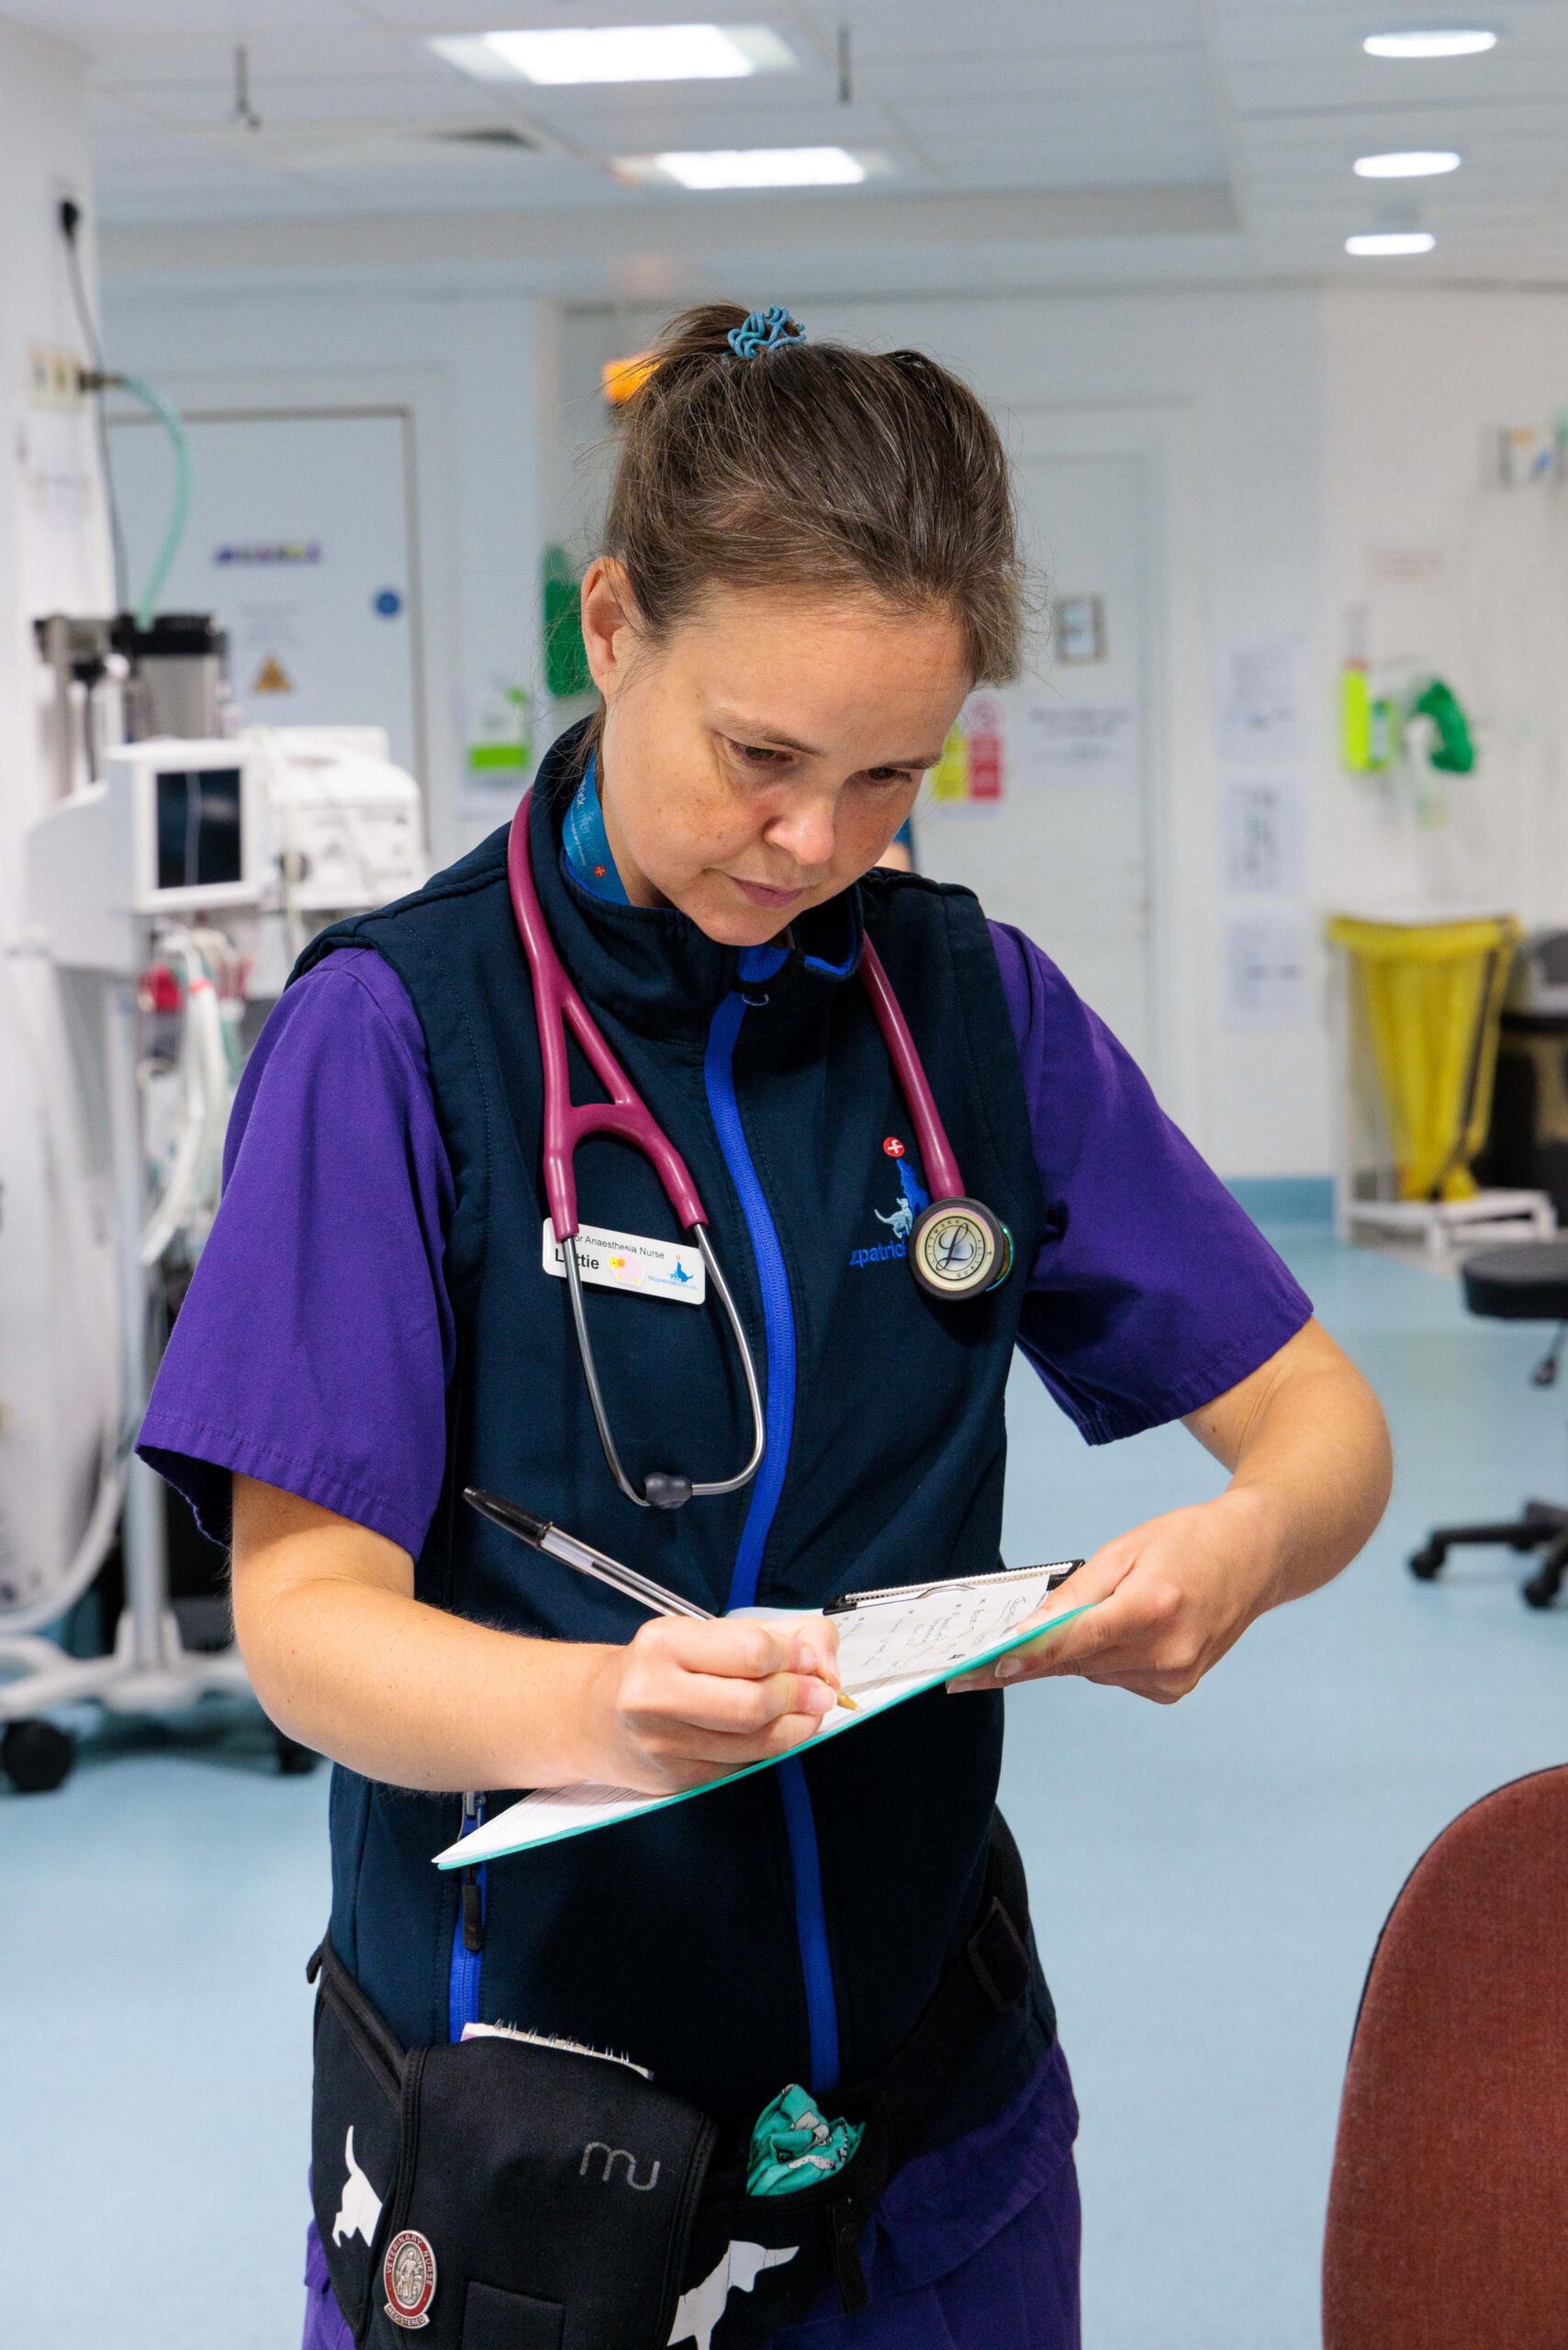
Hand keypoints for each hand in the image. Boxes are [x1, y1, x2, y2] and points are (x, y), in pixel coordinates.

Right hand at [577, 1615, 843, 1793]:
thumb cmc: (658, 1667)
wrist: (592, 1716)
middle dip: (800, 1697)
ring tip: (807, 1712)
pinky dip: (770, 1750)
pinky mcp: (675, 1779)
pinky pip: (742, 1766)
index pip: (751, 1651)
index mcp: (663, 1645)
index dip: (794, 1656)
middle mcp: (655, 1695)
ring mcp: (663, 1744)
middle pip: (754, 1704)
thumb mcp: (701, 1633)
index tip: (809, 1657)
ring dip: (797, 1728)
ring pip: (755, 1743)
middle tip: (820, 1691)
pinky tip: (774, 1733)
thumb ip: (770, 1634)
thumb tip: (822, 1658)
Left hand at [948, 1488, 1286, 1704]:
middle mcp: (1167, 1651)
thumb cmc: (1191, 1541)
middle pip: (1078, 1662)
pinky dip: (1108, 1657)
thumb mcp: (1125, 1549)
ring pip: (1094, 1671)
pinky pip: (1117, 1677)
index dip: (1025, 1658)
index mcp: (1153, 1607)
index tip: (985, 1670)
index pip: (1073, 1643)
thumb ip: (1075, 1594)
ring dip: (1082, 1649)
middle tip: (1001, 1648)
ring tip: (1112, 1608)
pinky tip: (1130, 1628)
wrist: (1256, 1556)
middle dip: (1042, 1651)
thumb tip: (1027, 1630)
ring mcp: (1176, 1676)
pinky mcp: (1177, 1689)